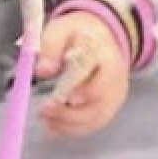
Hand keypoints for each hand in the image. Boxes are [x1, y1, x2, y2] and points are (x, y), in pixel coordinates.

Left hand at [35, 11, 129, 137]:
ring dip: (69, 124)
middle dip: (70, 112)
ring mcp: (115, 94)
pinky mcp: (111, 107)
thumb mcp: (61, 29)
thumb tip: (42, 70)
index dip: (79, 89)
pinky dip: (73, 129)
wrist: (102, 39)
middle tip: (43, 111)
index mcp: (102, 53)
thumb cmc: (78, 35)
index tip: (60, 99)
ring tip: (46, 120)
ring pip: (96, 117)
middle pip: (98, 100)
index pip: (95, 72)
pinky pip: (94, 123)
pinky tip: (54, 127)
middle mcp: (115, 76)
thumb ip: (50, 46)